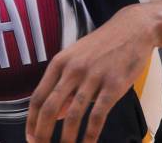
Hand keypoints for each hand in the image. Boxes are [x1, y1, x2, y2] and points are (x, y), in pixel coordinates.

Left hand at [25, 3, 156, 141]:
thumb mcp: (76, 58)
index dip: (32, 120)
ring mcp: (92, 77)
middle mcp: (72, 69)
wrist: (130, 29)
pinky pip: (98, 115)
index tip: (31, 137)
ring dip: (67, 138)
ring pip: (73, 114)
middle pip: (50, 107)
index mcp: (59, 62)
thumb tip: (57, 113)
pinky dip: (91, 134)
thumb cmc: (101, 45)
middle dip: (43, 132)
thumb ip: (64, 84)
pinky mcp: (113, 85)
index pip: (38, 96)